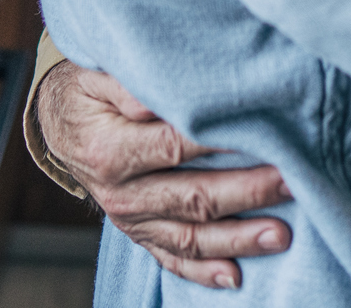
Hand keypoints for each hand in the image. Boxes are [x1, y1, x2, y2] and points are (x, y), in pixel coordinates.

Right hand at [34, 59, 290, 288]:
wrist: (58, 124)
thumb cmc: (86, 90)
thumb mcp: (98, 73)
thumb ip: (132, 83)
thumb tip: (165, 93)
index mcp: (110, 151)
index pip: (174, 148)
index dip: (219, 143)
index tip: (263, 133)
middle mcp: (120, 193)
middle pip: (192, 197)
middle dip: (247, 193)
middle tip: (291, 182)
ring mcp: (130, 219)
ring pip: (189, 237)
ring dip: (238, 239)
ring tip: (281, 235)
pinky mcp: (139, 234)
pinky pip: (171, 258)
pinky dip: (203, 272)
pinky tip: (235, 277)